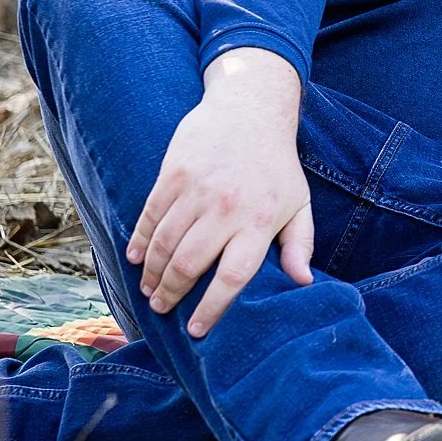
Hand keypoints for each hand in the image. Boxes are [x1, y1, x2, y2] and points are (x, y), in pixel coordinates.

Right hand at [126, 48, 312, 337]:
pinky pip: (151, 216)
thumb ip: (300, 244)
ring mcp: (197, 191)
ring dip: (153, 273)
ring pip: (166, 244)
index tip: (197, 330)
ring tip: (149, 290)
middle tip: (162, 309)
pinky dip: (141, 241)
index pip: (232, 277)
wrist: (250, 110)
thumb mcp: (299, 203)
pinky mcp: (174, 174)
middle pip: (190, 265)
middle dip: (171, 294)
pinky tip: (137, 258)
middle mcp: (226, 209)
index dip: (212, 308)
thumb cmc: (277, 165)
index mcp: (259, 221)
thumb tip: (304, 283)